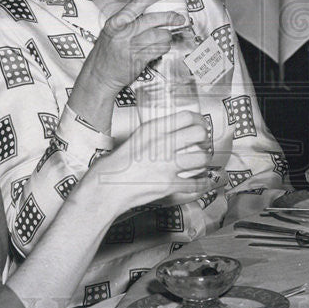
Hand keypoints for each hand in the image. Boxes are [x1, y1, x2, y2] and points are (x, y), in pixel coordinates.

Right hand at [77, 0, 185, 96]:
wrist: (99, 75)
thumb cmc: (109, 49)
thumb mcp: (113, 30)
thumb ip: (130, 20)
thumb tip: (155, 8)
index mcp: (116, 21)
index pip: (138, 3)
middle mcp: (122, 33)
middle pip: (153, 20)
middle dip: (170, 17)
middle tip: (180, 18)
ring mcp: (130, 47)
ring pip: (159, 36)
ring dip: (167, 36)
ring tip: (165, 37)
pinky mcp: (138, 60)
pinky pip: (159, 50)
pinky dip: (164, 48)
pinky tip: (161, 47)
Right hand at [84, 111, 214, 211]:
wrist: (103, 191)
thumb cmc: (110, 168)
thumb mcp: (131, 141)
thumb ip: (151, 136)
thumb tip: (168, 135)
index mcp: (151, 130)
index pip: (186, 116)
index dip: (198, 120)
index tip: (201, 124)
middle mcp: (161, 144)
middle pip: (198, 133)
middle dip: (205, 138)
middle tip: (204, 143)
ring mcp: (166, 165)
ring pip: (201, 158)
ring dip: (204, 160)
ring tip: (202, 161)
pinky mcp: (168, 185)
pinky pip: (195, 184)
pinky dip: (203, 184)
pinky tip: (205, 182)